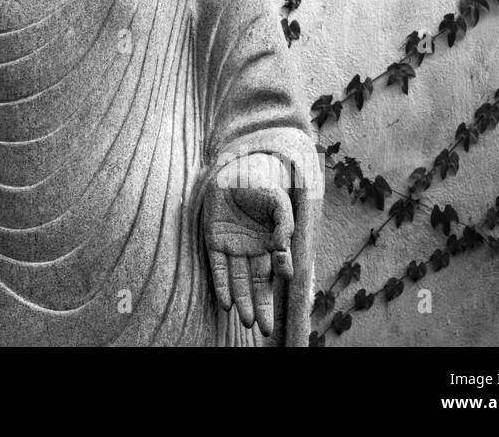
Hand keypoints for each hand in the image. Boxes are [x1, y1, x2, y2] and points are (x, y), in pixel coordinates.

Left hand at [204, 152, 294, 336]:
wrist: (233, 169)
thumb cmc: (259, 186)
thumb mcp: (277, 200)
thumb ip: (284, 221)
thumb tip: (284, 245)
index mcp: (270, 244)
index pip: (275, 268)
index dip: (281, 271)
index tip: (285, 270)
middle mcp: (252, 250)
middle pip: (257, 284)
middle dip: (262, 306)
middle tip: (265, 329)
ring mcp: (232, 247)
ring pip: (238, 280)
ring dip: (242, 301)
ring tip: (248, 321)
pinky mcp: (213, 241)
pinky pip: (217, 268)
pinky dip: (221, 286)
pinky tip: (226, 304)